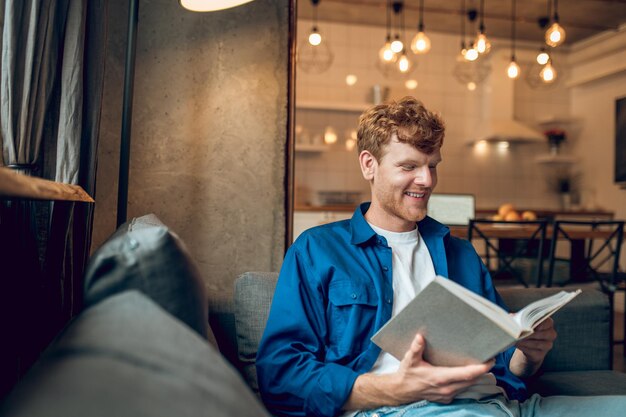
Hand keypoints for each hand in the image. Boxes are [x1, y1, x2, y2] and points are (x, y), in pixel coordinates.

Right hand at [344, 333, 494, 409]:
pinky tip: (468, 373)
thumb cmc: (407, 374)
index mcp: (440, 378)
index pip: (467, 374)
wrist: (401, 391)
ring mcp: (447, 394)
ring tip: (482, 364)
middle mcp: (447, 388)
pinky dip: (467, 381)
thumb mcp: (410, 360)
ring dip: (476, 376)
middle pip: (472, 380)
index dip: (480, 369)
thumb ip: (416, 348)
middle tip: (490, 358)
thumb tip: (421, 336)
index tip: (490, 361)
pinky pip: (462, 389)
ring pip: (468, 386)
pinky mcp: (447, 397)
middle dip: (482, 370)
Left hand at [510, 318, 556, 377]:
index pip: (548, 322)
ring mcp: (547, 345)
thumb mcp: (521, 321)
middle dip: (530, 334)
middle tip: (520, 333)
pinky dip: (524, 348)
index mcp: (548, 323)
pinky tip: (518, 344)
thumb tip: (512, 316)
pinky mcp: (541, 354)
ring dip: (526, 341)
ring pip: (537, 343)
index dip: (541, 324)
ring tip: (516, 339)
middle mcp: (550, 334)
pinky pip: (533, 351)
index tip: (532, 325)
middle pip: (543, 334)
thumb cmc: (524, 329)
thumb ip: (518, 317)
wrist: (526, 344)